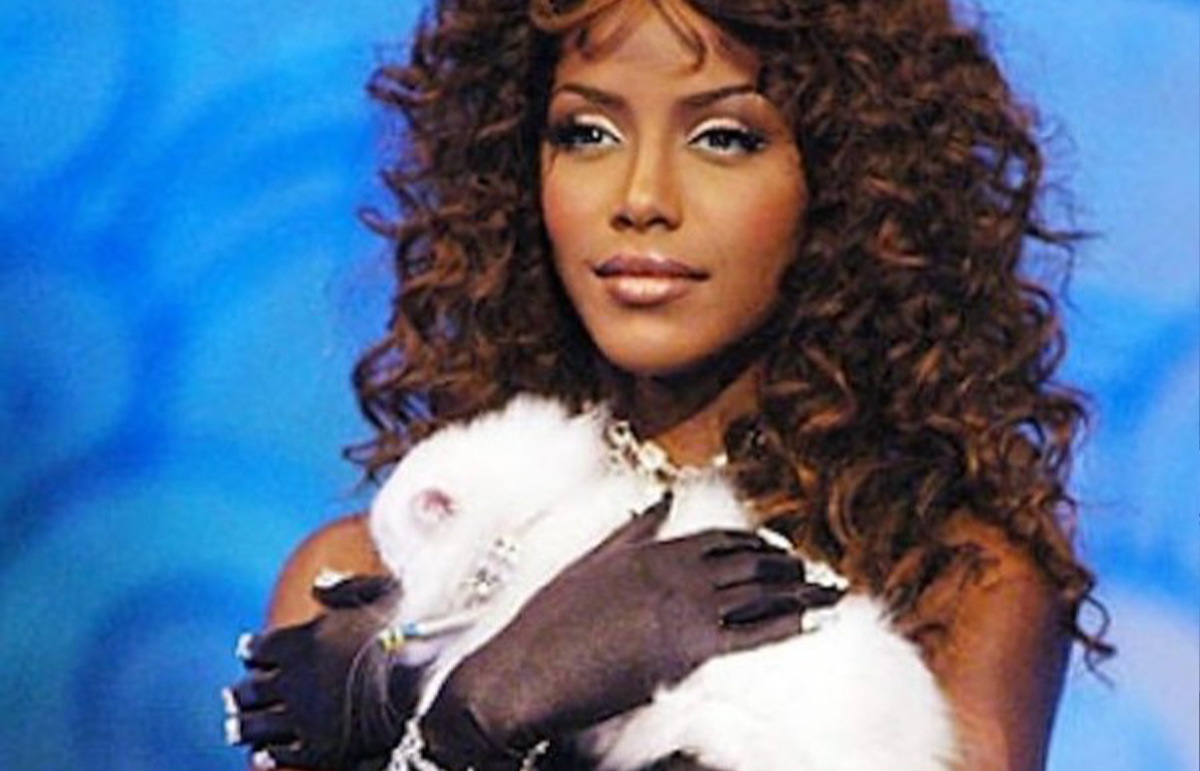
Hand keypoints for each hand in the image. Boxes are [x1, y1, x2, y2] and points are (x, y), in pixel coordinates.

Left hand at [225, 574, 420, 769]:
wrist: (436, 676)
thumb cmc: (414, 628)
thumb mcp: (381, 592)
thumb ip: (344, 589)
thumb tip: (318, 584)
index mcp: (304, 638)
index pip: (260, 647)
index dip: (251, 650)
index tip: (246, 652)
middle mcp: (296, 678)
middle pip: (250, 688)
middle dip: (240, 692)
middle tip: (231, 695)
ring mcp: (306, 716)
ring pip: (257, 724)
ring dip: (243, 725)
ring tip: (235, 728)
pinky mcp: (321, 749)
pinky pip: (284, 754)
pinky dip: (269, 755)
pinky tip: (263, 756)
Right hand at [420, 494, 842, 769]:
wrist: (529, 668)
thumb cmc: (549, 621)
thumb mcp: (588, 562)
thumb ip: (630, 531)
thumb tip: (661, 500)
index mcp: (651, 549)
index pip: (720, 539)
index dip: (756, 544)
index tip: (780, 551)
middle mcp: (675, 570)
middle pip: (749, 563)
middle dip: (788, 567)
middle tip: (815, 573)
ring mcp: (684, 607)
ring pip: (760, 591)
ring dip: (801, 589)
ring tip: (828, 591)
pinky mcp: (688, 647)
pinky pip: (755, 631)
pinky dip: (792, 621)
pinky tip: (817, 619)